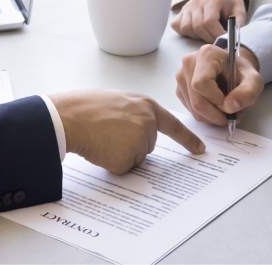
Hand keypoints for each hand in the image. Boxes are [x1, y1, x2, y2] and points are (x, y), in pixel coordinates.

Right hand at [47, 90, 204, 174]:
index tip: (201, 150)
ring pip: (136, 158)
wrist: (70, 117)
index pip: (174, 126)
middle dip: (131, 144)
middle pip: (148, 145)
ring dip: (120, 153)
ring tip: (102, 138)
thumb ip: (136, 115)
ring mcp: (139, 141)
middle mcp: (148, 123)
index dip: (188, 139)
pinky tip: (100, 148)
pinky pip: (123, 168)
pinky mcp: (127, 158)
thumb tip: (139, 134)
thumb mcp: (119, 103)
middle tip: (109, 132)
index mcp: (146, 106)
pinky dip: (111, 163)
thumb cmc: (88, 108)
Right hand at [171, 0, 246, 42]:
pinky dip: (185, 32)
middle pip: (198, 26)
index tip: (226, 41)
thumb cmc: (229, 2)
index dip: (217, 34)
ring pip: (186, 28)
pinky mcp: (181, 11)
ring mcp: (187, 6)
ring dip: (197, 36)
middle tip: (218, 42)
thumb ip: (239, 22)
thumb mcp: (239, 9)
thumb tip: (235, 37)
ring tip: (208, 35)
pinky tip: (196, 32)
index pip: (210, 21)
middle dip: (209, 38)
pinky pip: (177, 26)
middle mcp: (196, 2)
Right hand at [174, 43, 262, 124]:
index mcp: (206, 55)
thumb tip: (229, 107)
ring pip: (193, 109)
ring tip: (226, 110)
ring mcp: (181, 76)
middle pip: (197, 101)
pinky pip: (190, 110)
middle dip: (216, 114)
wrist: (231, 69)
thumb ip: (248, 92)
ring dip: (212, 117)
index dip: (217, 100)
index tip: (231, 102)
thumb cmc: (241, 73)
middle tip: (232, 115)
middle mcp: (188, 63)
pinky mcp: (179, 89)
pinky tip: (215, 108)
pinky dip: (205, 115)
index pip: (202, 84)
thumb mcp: (254, 80)